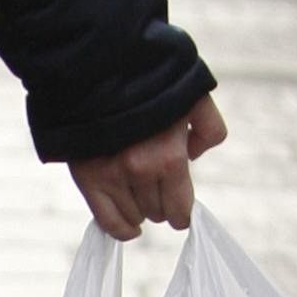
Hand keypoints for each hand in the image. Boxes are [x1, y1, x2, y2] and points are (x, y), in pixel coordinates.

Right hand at [68, 95, 227, 240]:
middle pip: (156, 212)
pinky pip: (106, 220)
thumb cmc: (152, 79)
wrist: (100, 67)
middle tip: (158, 192)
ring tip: (140, 198)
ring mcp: (112, 177)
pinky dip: (120, 229)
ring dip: (140, 211)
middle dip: (161, 205)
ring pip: (133, 216)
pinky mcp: (88, 178)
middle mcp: (140, 172)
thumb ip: (209, 127)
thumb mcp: (195, 95)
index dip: (182, 214)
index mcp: (169, 156)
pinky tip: (129, 229)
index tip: (181, 215)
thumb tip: (195, 155)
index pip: (179, 208)